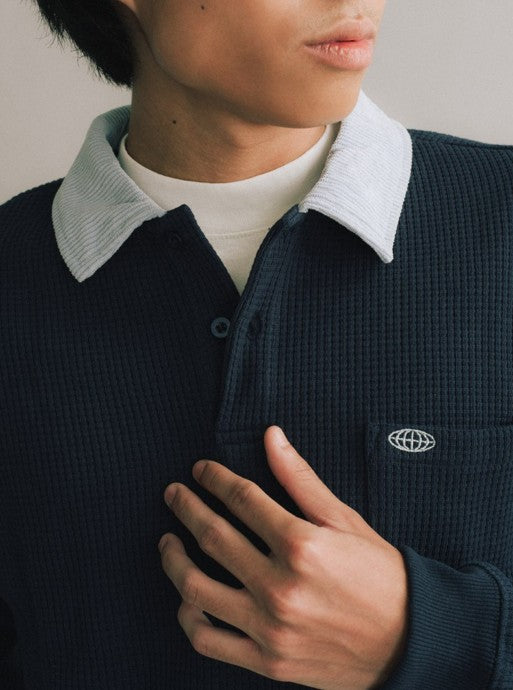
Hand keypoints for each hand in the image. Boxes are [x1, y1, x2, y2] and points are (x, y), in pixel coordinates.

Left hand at [158, 425, 407, 689]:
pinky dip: (188, 617)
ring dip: (174, 559)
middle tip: (173, 493)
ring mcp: (270, 627)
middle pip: (213, 536)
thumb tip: (271, 436)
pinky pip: (208, 641)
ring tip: (168, 542)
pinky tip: (186, 597)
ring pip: (197, 588)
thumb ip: (300, 478)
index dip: (215, 478)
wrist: (408, 640)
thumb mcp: (343, 519)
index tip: (201, 470)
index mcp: (302, 544)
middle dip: (186, 507)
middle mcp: (281, 586)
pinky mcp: (268, 661)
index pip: (241, 499)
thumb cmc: (379, 573)